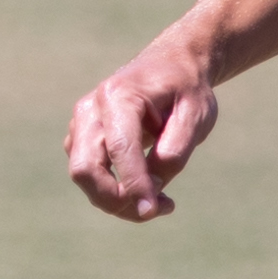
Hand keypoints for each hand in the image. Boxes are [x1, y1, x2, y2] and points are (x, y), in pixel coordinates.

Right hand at [64, 37, 217, 221]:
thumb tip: (152, 187)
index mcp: (119, 95)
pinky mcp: (81, 139)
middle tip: (158, 209)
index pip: (120, 148)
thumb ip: (175, 151)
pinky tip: (149, 190)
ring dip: (118, 200)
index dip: (134, 184)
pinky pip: (90, 175)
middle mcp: (91, 109)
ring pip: (84, 177)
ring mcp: (81, 124)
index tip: (153, 210)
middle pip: (85, 169)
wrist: (170, 68)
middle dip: (117, 199)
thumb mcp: (196, 115)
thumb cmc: (186, 90)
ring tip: (163, 201)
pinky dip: (114, 192)